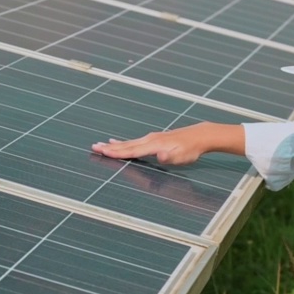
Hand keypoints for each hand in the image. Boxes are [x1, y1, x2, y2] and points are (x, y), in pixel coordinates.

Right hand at [91, 122, 243, 165]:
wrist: (199, 136)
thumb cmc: (190, 149)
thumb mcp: (181, 157)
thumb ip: (168, 157)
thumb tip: (160, 155)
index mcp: (153, 145)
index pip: (131, 150)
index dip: (116, 152)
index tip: (103, 151)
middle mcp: (149, 140)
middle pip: (126, 145)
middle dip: (109, 147)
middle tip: (94, 147)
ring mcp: (151, 138)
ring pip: (129, 142)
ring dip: (114, 145)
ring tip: (101, 145)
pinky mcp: (154, 138)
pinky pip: (134, 141)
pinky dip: (124, 142)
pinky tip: (118, 142)